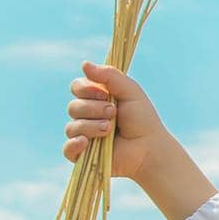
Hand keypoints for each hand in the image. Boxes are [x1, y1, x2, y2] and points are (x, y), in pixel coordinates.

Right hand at [62, 60, 169, 181]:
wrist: (150, 148)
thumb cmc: (142, 119)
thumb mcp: (130, 91)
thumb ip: (110, 76)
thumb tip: (84, 64)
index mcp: (96, 99)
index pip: (77, 87)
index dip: (86, 89)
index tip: (104, 94)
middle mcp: (87, 116)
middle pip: (73, 107)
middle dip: (93, 109)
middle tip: (114, 113)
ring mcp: (84, 135)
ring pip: (72, 127)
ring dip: (92, 126)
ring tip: (110, 130)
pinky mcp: (83, 155)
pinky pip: (68, 149)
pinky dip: (74, 145)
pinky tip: (86, 142)